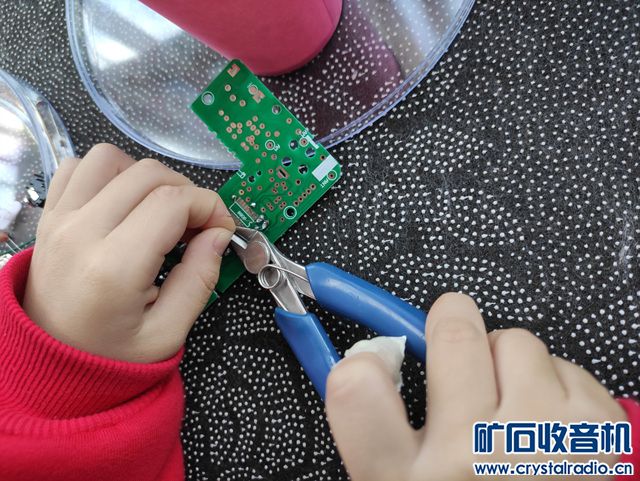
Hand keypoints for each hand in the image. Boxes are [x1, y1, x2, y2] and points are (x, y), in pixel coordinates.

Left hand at [23, 144, 234, 362]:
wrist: (50, 365)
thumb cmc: (111, 354)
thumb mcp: (168, 332)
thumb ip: (200, 279)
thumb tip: (220, 233)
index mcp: (114, 267)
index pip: (172, 202)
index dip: (209, 206)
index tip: (222, 228)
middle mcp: (81, 233)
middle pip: (148, 174)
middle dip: (187, 192)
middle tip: (197, 226)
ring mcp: (59, 220)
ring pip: (111, 159)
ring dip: (146, 177)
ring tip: (159, 211)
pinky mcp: (49, 216)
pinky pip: (78, 167)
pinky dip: (108, 175)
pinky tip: (124, 203)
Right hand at [326, 293, 626, 480]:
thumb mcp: (399, 477)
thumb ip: (376, 422)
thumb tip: (364, 357)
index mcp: (407, 476)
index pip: (359, 393)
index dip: (362, 363)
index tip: (369, 361)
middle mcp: (472, 456)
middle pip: (455, 334)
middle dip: (452, 317)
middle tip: (452, 328)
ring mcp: (539, 439)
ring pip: (514, 341)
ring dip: (507, 360)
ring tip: (506, 403)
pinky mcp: (594, 429)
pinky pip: (563, 362)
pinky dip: (552, 383)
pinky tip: (546, 422)